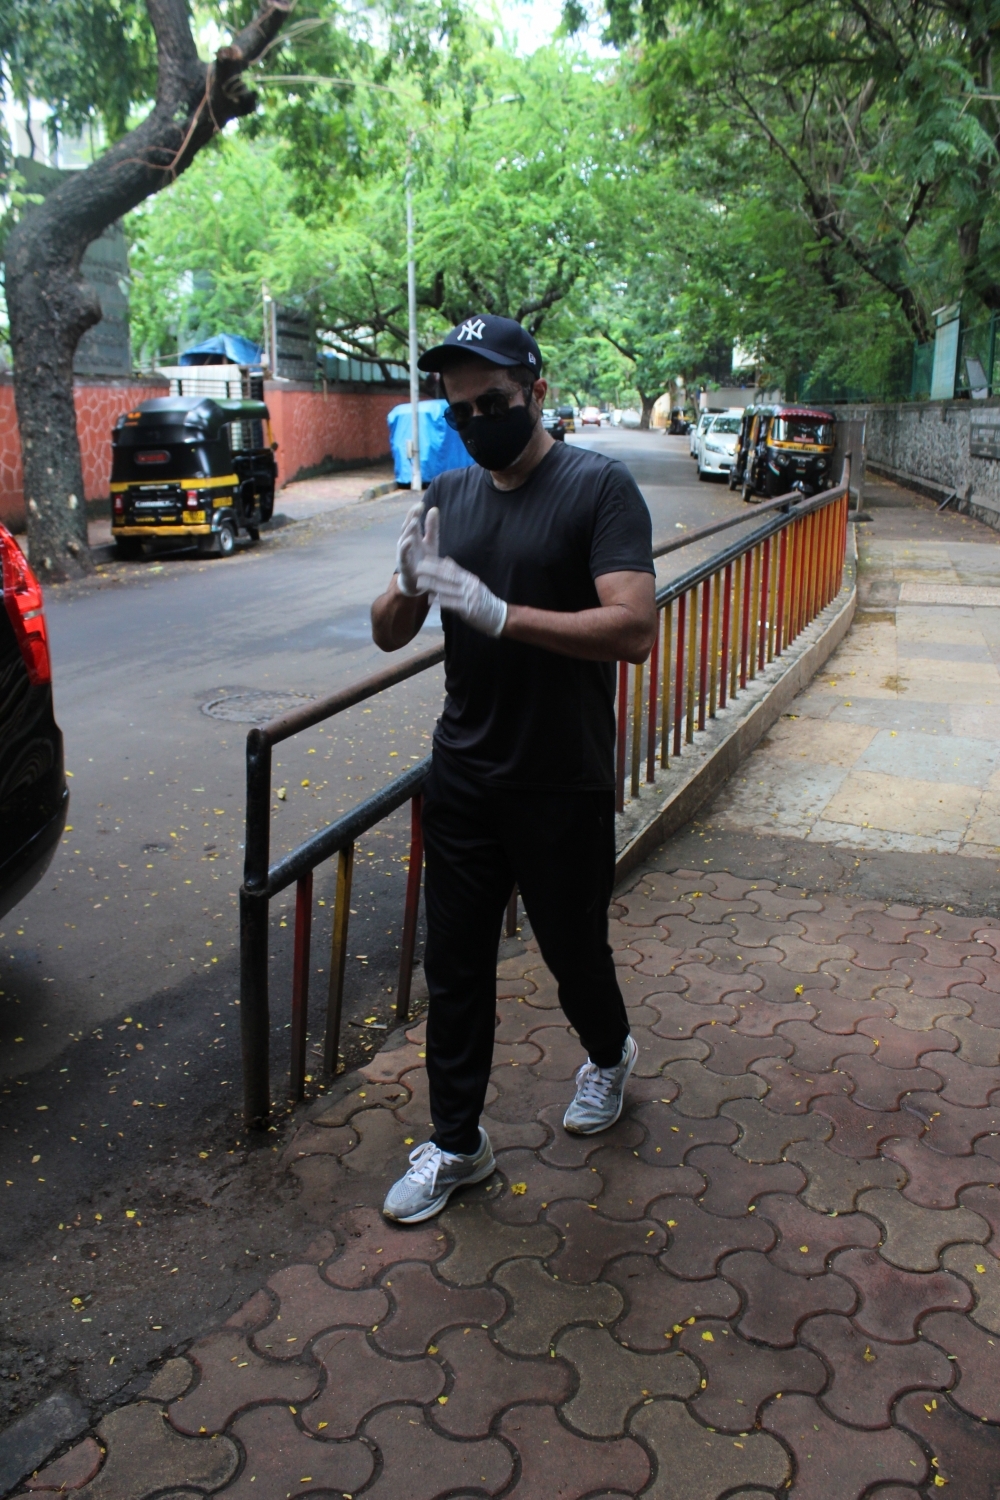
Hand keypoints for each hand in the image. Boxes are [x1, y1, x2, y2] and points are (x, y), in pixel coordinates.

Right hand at [395, 500, 427, 595]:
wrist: (419, 583)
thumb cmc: (424, 561)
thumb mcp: (431, 542)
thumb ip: (432, 527)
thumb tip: (434, 508)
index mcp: (413, 537)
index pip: (412, 521)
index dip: (415, 513)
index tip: (421, 503)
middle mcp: (406, 543)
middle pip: (407, 527)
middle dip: (411, 517)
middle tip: (417, 508)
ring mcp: (404, 553)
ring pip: (404, 539)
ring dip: (409, 530)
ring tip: (415, 521)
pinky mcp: (404, 564)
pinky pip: (403, 554)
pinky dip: (405, 546)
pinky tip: (410, 540)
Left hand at [415, 508, 507, 637]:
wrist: (498, 615)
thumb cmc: (483, 600)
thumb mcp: (472, 583)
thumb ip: (459, 573)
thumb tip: (446, 561)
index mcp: (469, 578)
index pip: (451, 568)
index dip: (437, 563)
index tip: (425, 559)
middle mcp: (469, 585)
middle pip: (448, 576)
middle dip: (432, 571)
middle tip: (418, 568)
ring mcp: (469, 597)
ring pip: (448, 589)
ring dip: (433, 585)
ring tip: (420, 582)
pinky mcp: (469, 610)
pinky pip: (453, 604)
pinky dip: (442, 601)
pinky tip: (432, 599)